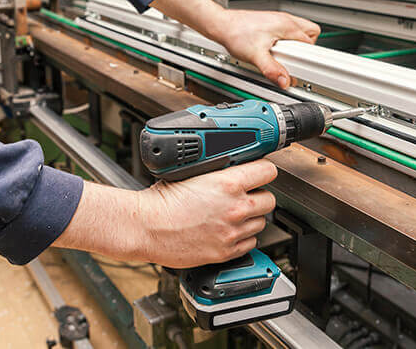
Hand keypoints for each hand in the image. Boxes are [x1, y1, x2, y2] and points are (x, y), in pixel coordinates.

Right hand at [54, 159, 276, 268]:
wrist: (146, 227)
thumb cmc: (161, 200)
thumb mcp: (192, 172)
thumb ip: (217, 170)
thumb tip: (231, 164)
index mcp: (228, 183)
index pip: (268, 172)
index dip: (265, 171)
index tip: (262, 172)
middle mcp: (235, 207)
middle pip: (269, 199)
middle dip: (259, 195)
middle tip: (247, 194)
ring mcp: (232, 231)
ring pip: (261, 222)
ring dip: (251, 217)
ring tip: (234, 214)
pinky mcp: (225, 251)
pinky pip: (250, 242)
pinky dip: (243, 237)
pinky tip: (229, 230)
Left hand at [150, 0, 319, 89]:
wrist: (221, 25)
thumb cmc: (236, 33)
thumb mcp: (255, 55)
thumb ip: (272, 70)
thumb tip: (285, 81)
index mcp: (286, 25)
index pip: (310, 42)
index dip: (307, 57)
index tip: (302, 67)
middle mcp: (285, 20)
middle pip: (310, 34)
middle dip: (304, 50)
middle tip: (292, 60)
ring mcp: (278, 20)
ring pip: (300, 31)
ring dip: (295, 45)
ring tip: (282, 55)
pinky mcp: (271, 23)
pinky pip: (287, 32)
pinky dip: (285, 42)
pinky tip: (273, 50)